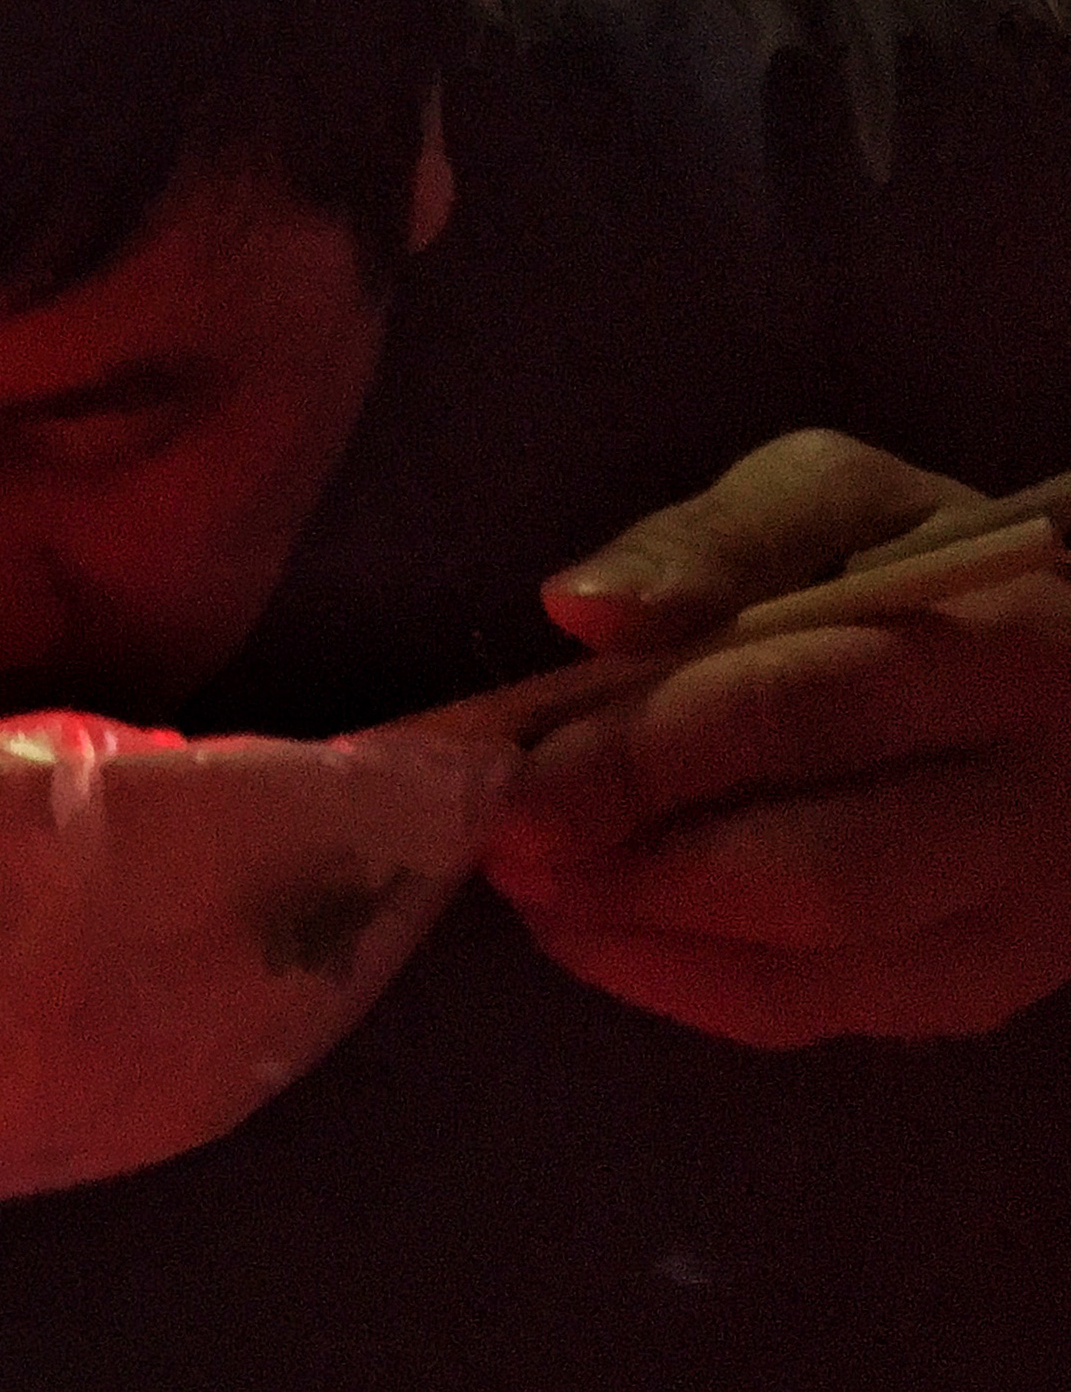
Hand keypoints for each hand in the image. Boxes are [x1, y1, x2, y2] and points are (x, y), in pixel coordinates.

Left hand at [483, 430, 1070, 1046]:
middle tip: (503, 843)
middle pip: (819, 872)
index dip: (641, 755)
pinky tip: (598, 925)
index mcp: (1013, 648)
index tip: (509, 773)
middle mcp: (1042, 805)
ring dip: (641, 938)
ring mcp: (1031, 923)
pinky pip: (821, 1015)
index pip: (804, 713)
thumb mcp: (839, 501)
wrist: (1067, 683)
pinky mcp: (984, 992)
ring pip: (819, 972)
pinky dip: (685, 980)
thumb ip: (717, 539)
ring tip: (531, 884)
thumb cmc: (926, 572)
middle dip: (632, 867)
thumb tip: (583, 609)